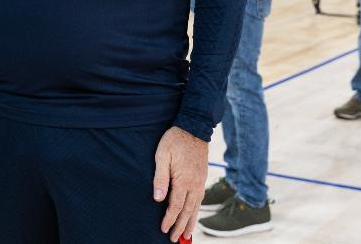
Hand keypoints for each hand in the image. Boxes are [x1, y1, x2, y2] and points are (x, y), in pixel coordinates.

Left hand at [153, 126, 207, 242]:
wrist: (193, 128)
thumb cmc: (174, 141)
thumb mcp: (162, 156)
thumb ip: (160, 178)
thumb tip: (158, 198)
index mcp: (183, 180)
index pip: (175, 206)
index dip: (169, 219)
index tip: (163, 229)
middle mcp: (194, 184)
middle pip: (187, 211)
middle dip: (180, 226)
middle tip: (174, 239)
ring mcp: (200, 181)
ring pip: (195, 207)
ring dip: (190, 221)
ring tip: (186, 234)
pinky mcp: (202, 177)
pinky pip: (200, 199)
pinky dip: (196, 210)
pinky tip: (193, 214)